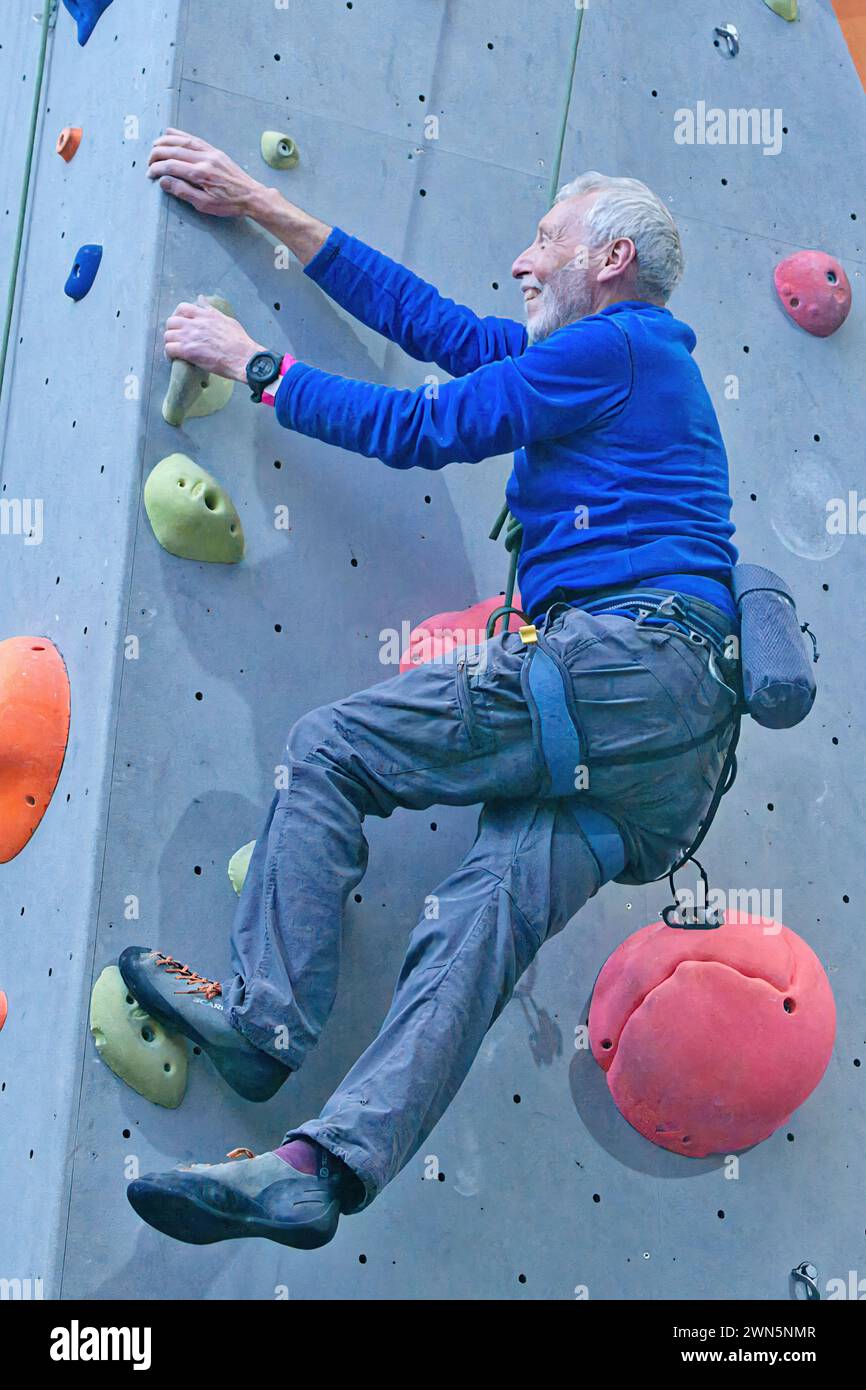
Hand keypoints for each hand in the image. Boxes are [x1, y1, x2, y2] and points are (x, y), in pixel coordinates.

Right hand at [148, 128, 263, 216]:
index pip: (171, 166)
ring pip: (183, 141)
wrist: (251, 196)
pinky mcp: (214, 150)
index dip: (157, 169)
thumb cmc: (229, 204)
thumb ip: (183, 192)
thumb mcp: (204, 205)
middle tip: (149, 162)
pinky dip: (179, 135)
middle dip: (157, 154)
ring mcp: (210, 152)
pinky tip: (170, 134)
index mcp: (201, 174)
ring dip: (165, 141)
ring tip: (154, 145)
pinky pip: (194, 138)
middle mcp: (204, 159)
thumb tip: (163, 181)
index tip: (149, 174)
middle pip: (174, 150)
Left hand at [164, 298, 264, 381]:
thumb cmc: (239, 341)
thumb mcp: (226, 319)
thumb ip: (211, 310)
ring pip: (168, 336)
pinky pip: (169, 349)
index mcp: (204, 315)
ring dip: (170, 342)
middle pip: (171, 321)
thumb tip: (201, 299)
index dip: (178, 315)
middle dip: (172, 330)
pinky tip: (174, 358)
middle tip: (176, 338)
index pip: (182, 308)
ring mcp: (190, 337)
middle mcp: (195, 323)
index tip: (180, 323)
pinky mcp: (188, 351)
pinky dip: (169, 354)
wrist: (242, 357)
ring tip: (175, 349)